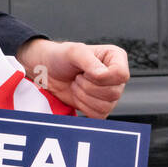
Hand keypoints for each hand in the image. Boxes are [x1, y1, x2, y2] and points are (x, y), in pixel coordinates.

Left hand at [15, 39, 129, 118]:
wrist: (46, 72)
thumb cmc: (60, 57)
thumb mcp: (73, 51)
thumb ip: (88, 61)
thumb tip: (101, 75)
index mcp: (115, 57)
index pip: (121, 74)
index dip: (101, 77)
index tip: (85, 71)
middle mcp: (116, 76)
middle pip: (114, 93)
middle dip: (88, 87)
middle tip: (77, 77)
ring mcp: (110, 92)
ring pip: (107, 105)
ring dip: (84, 96)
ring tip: (76, 85)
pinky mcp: (101, 106)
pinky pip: (99, 115)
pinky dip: (84, 107)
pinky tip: (77, 95)